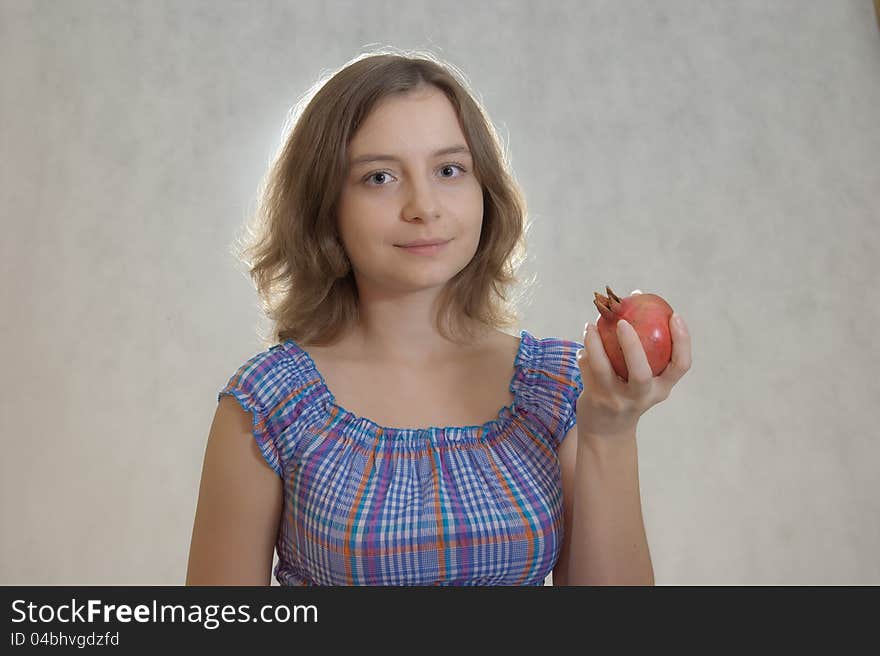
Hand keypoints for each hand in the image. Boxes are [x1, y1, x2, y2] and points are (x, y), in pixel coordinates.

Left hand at [575, 290, 691, 439]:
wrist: (607, 432)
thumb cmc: (629, 392)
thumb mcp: (643, 377)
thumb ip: (645, 343)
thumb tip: (638, 295)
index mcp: (661, 388)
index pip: (680, 365)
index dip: (682, 340)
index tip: (675, 316)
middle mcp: (642, 397)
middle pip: (641, 372)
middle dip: (632, 345)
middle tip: (623, 322)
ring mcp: (617, 400)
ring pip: (603, 369)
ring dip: (595, 343)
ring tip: (591, 325)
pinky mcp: (595, 400)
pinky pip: (587, 369)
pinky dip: (585, 354)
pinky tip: (586, 344)